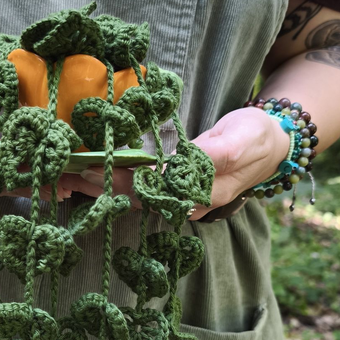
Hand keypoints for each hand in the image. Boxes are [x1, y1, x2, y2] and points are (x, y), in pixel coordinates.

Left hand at [60, 107, 289, 218]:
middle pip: (134, 196)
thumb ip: (215, 154)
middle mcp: (185, 200)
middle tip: (64, 173)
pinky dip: (116, 177)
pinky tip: (96, 170)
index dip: (117, 182)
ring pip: (134, 192)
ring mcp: (180, 193)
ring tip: (69, 174)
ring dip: (102, 184)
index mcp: (199, 194)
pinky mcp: (176, 182)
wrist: (276, 141)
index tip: (89, 171)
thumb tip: (185, 165)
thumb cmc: (259, 138)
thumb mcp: (242, 140)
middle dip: (100, 186)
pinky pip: (140, 184)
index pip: (149, 191)